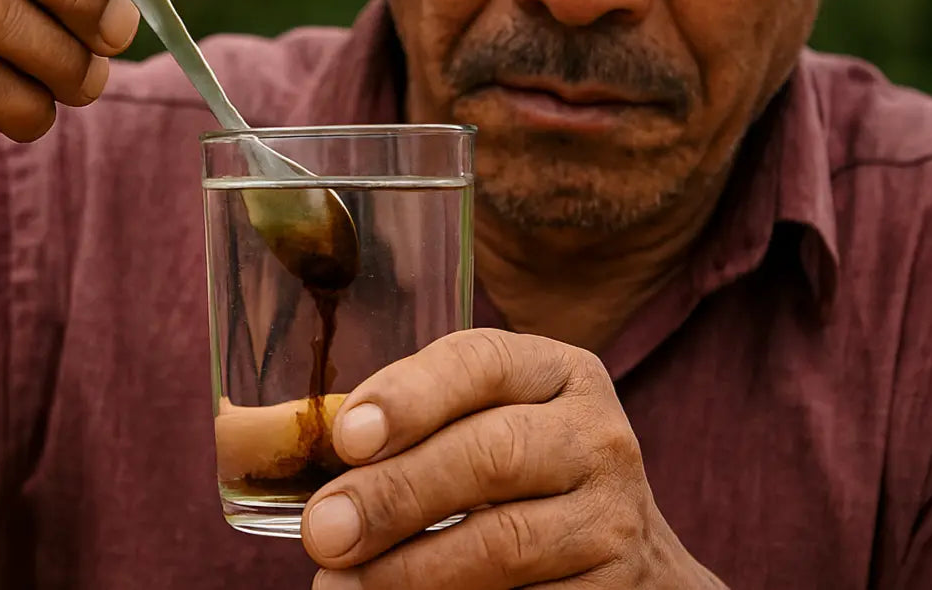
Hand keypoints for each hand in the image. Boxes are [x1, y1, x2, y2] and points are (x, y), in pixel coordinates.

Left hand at [301, 329, 724, 588]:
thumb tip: (309, 458)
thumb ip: (415, 426)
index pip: (480, 363)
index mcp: (555, 372)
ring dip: (408, 571)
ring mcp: (613, 514)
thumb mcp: (485, 424)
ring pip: (504, 542)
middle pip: (489, 455)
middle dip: (393, 495)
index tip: (347, 438)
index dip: (409, 396)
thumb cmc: (520, 475)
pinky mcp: (615, 586)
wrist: (622, 551)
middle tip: (322, 532)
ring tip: (339, 586)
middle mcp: (595, 433)